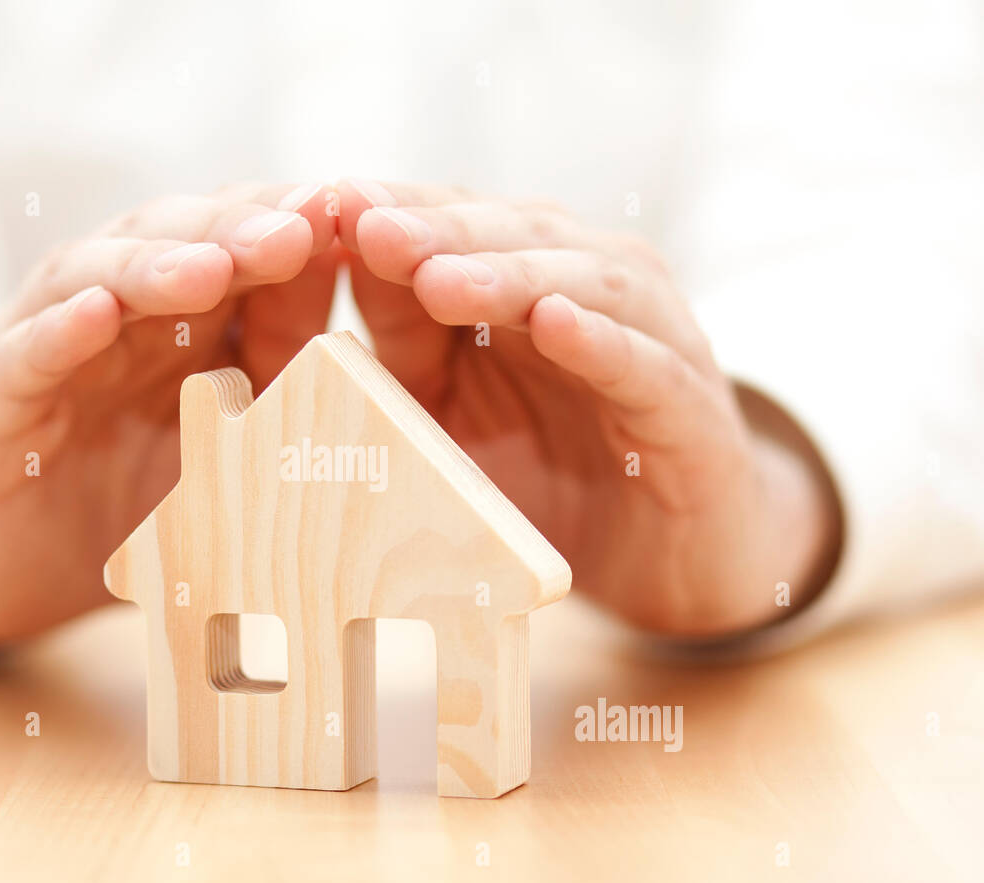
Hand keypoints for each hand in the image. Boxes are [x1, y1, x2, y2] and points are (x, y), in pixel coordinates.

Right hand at [0, 183, 337, 644]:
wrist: (17, 566)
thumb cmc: (136, 507)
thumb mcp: (230, 460)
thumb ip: (290, 410)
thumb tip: (395, 394)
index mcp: (192, 323)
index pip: (247, 250)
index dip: (299, 232)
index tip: (363, 222)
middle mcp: (124, 316)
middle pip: (180, 242)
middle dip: (240, 229)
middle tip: (299, 226)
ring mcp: (53, 347)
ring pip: (97, 276)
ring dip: (155, 265)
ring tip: (209, 265)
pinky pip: (25, 354)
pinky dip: (56, 332)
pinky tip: (93, 314)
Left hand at [336, 179, 840, 635]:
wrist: (667, 555)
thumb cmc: (547, 479)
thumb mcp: (450, 421)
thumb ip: (401, 357)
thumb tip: (317, 298)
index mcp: (521, 285)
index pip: (454, 227)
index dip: (394, 214)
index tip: (324, 204)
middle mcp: (588, 290)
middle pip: (513, 238)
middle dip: (438, 231)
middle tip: (369, 225)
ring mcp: (648, 339)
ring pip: (582, 283)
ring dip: (509, 276)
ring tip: (440, 277)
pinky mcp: (687, 405)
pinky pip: (645, 364)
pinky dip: (602, 342)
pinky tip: (556, 323)